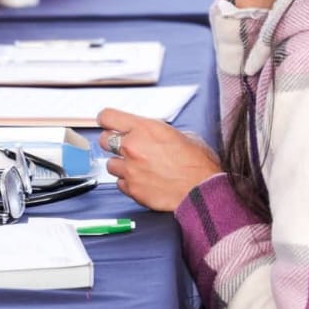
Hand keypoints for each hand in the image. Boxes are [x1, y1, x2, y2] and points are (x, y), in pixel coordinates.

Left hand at [98, 107, 222, 212]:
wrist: (204, 191)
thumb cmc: (198, 164)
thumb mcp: (181, 134)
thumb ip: (157, 132)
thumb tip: (149, 133)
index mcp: (144, 128)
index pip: (107, 117)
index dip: (107, 120)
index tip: (109, 124)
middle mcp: (132, 146)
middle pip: (103, 140)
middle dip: (113, 143)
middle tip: (127, 148)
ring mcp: (130, 169)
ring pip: (110, 164)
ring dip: (121, 165)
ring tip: (139, 168)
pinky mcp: (132, 189)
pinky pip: (120, 183)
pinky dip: (128, 183)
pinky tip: (143, 181)